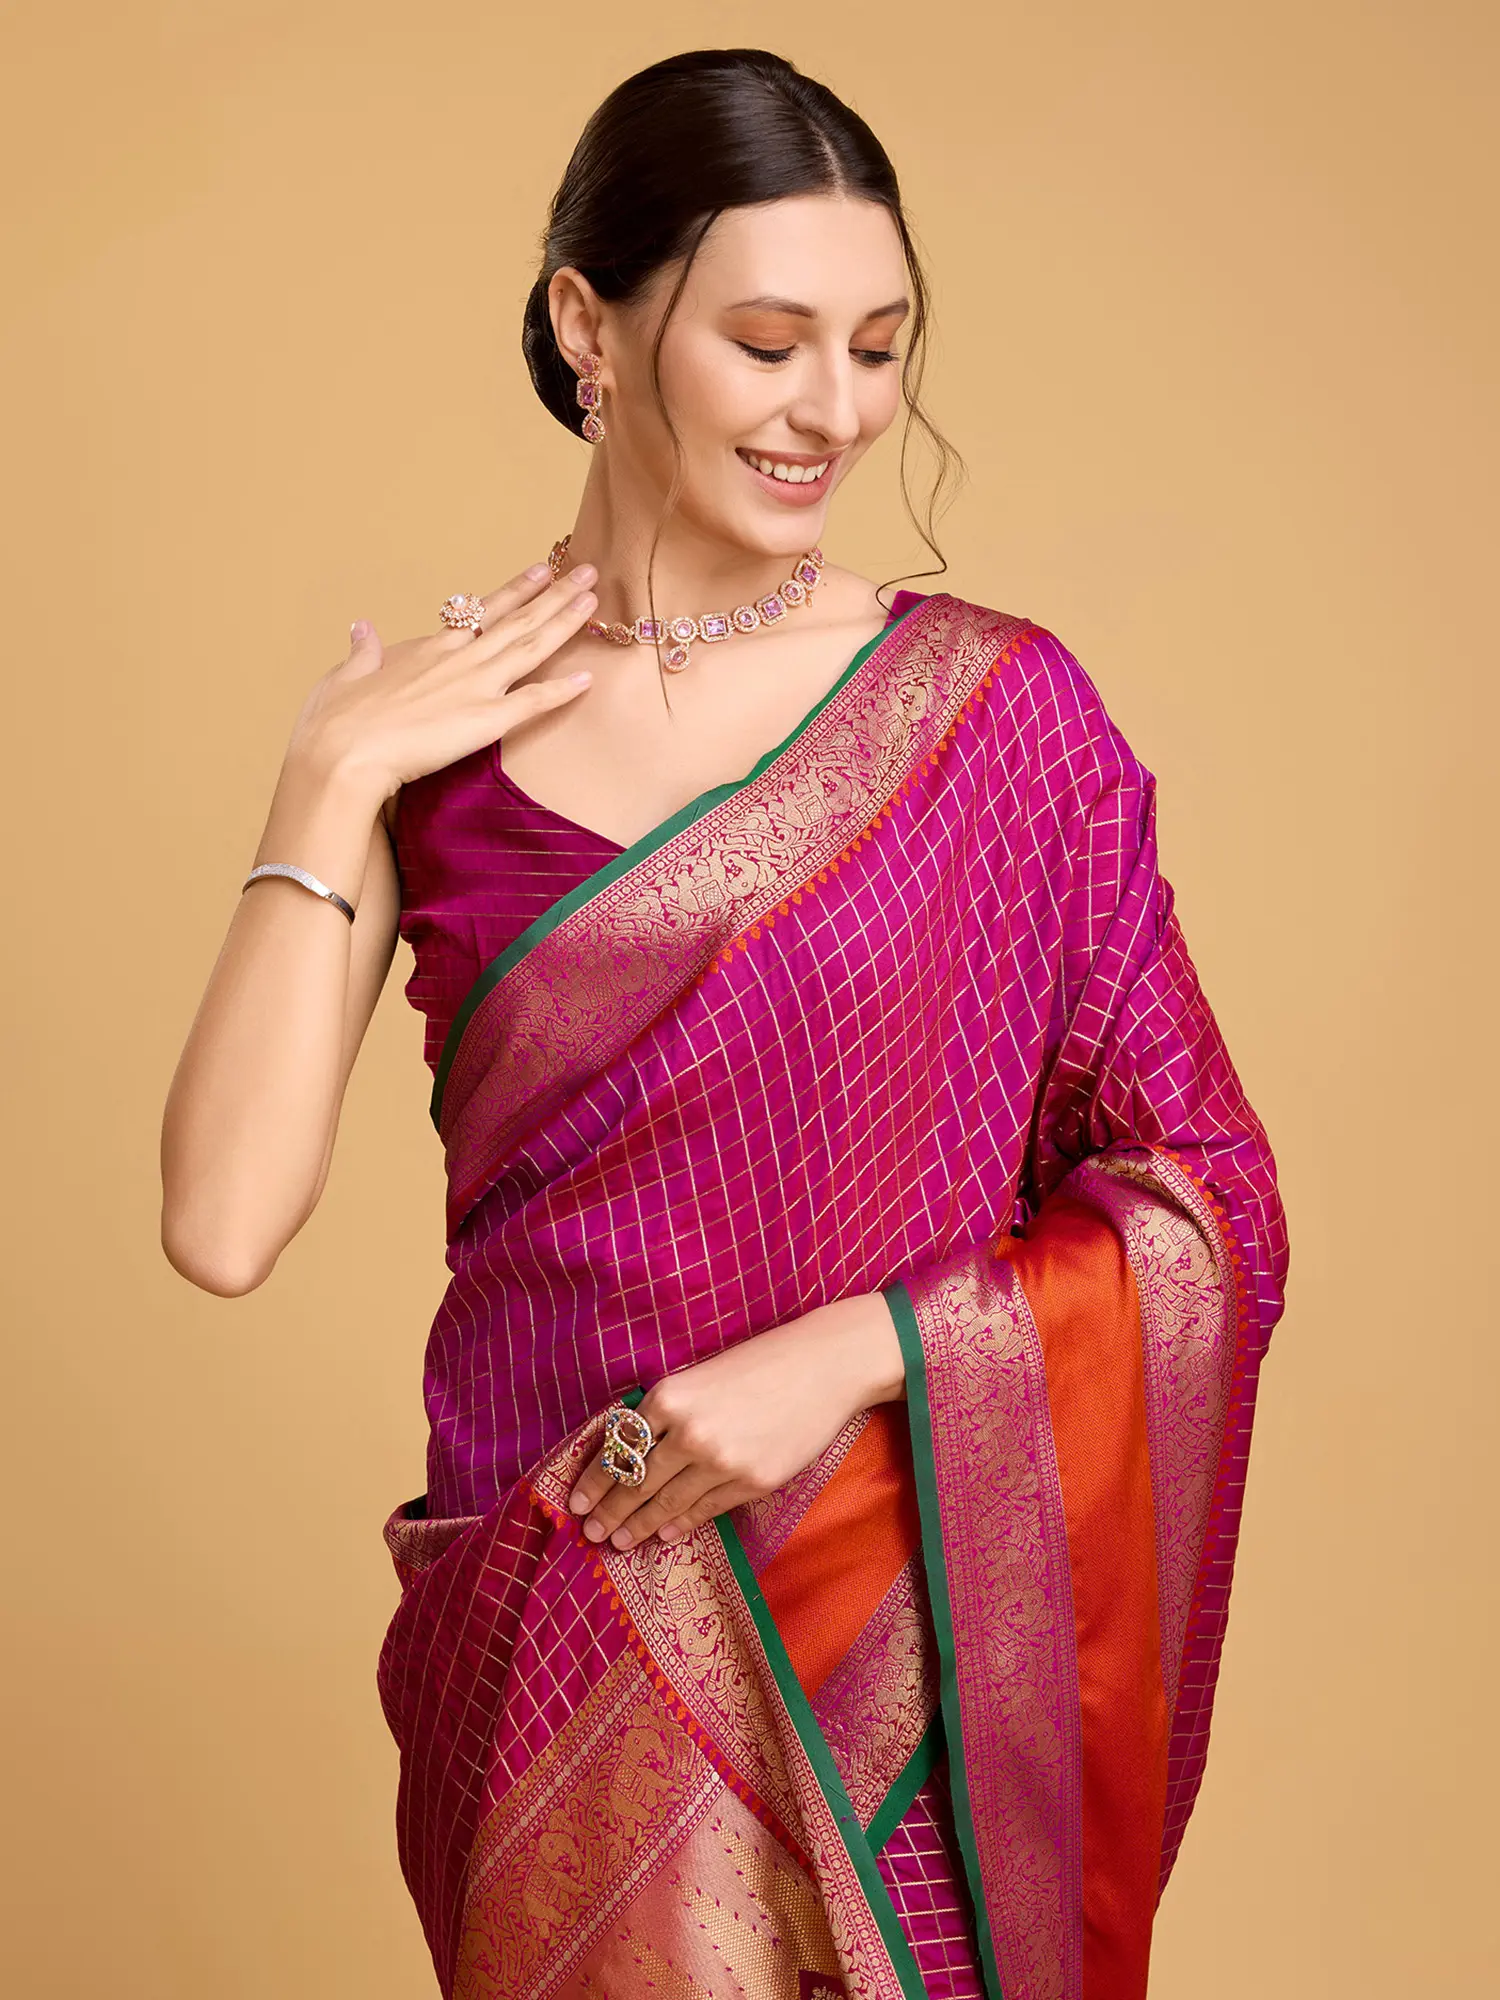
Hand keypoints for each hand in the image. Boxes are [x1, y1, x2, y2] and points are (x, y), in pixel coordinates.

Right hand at [285, 560, 600, 802]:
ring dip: (565, 623)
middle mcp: (458, 660)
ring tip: (593, 600)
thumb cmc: (336, 721)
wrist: (341, 753)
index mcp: (428, 649)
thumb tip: (361, 629)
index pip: (482, 613)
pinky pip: (532, 703)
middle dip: (555, 595)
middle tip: (587, 572)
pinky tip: (588, 678)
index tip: (541, 570)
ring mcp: (474, 687)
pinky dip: (561, 691)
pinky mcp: (485, 721)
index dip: (515, 591)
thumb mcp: (343, 676)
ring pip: (531, 647)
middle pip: (517, 620)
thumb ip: (361, 652)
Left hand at [567, 1295, 904, 1552]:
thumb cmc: (760, 1362)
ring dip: (638, 1526)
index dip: (593, 1481)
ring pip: (666, 1503)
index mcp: (669, 1396)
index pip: (618, 1448)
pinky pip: (706, 1509)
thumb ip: (667, 1412)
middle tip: (589, 1534)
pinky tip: (664, 1534)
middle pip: (635, 1482)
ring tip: (618, 1542)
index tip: (575, 1503)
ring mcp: (721, 1461)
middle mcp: (689, 1431)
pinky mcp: (752, 1481)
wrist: (822, 1366)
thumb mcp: (701, 1375)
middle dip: (608, 1512)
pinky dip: (681, 1523)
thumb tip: (630, 1454)